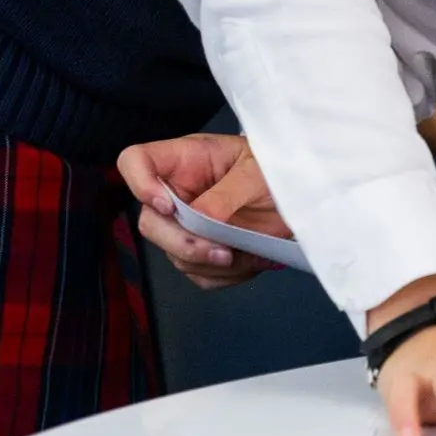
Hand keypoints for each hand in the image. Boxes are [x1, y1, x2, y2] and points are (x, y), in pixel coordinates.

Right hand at [115, 132, 286, 288]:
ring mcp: (187, 224)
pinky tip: (247, 261)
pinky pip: (197, 273)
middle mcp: (178, 193)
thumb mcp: (257, 172)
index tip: (169, 207)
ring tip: (246, 253)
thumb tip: (203, 220)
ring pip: (173, 254)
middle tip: (222, 251)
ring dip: (209, 262)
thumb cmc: (276, 169)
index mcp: (184, 159)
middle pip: (150, 222)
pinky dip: (222, 276)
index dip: (140, 184)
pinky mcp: (202, 251)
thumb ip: (227, 194)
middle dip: (183, 242)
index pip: (135, 162)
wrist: (301, 195)